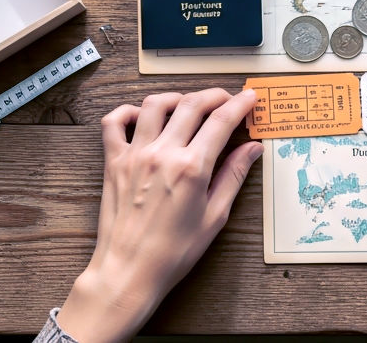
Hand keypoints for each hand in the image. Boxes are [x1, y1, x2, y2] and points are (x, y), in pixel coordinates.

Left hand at [57, 88, 261, 342]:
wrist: (129, 271)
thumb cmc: (173, 252)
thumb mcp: (214, 216)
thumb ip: (234, 176)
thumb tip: (253, 149)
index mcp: (192, 168)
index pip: (221, 121)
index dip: (240, 104)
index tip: (250, 97)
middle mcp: (163, 153)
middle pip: (192, 105)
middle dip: (214, 96)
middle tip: (226, 100)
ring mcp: (135, 154)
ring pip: (155, 104)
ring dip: (176, 97)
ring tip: (188, 105)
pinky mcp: (114, 161)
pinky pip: (114, 122)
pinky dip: (127, 111)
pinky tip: (142, 117)